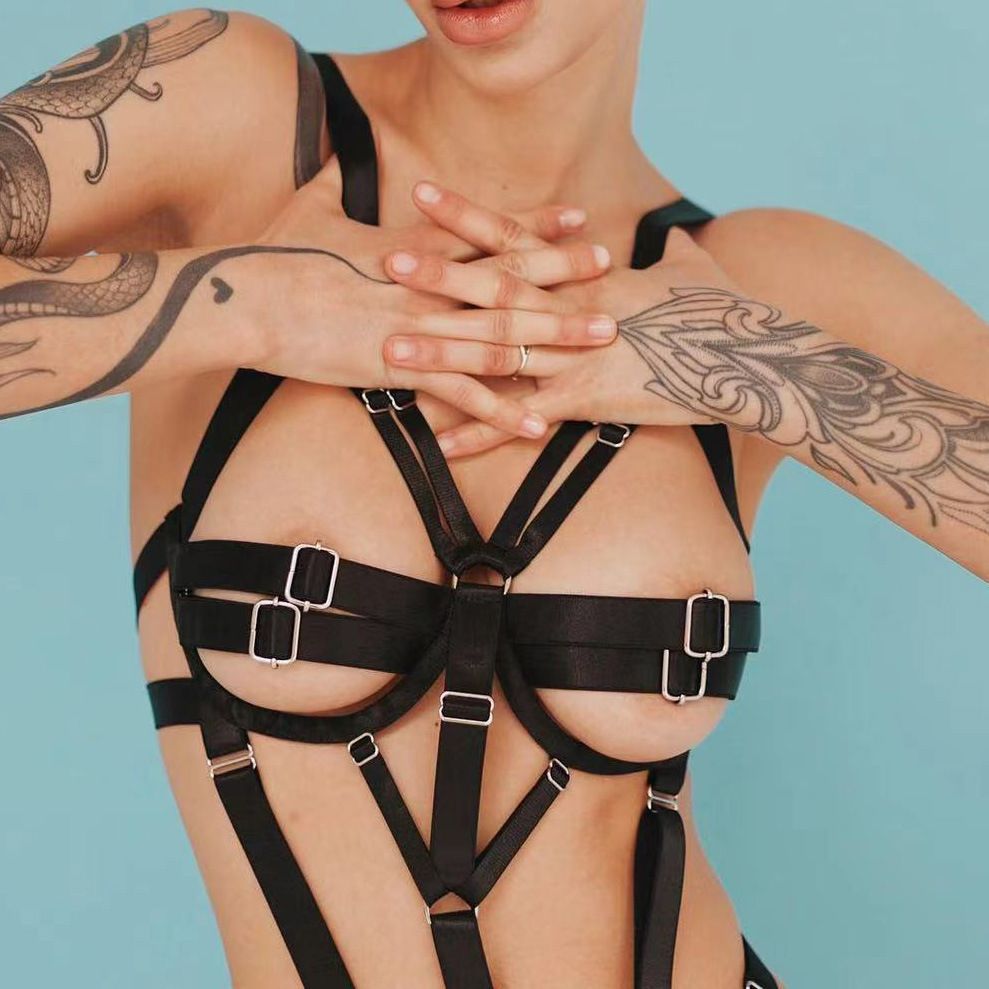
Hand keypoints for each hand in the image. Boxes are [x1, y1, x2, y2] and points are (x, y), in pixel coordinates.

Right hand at [241, 161, 608, 436]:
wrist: (246, 299)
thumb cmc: (272, 254)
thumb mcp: (307, 209)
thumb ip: (333, 186)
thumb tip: (336, 163)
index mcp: (412, 247)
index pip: (488, 232)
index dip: (536, 225)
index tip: (577, 217)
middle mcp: (427, 283)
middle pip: (509, 276)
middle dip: (565, 273)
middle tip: (612, 268)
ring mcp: (419, 325)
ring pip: (501, 331)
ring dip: (555, 336)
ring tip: (601, 338)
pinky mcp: (400, 367)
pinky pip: (462, 393)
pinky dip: (500, 409)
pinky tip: (536, 422)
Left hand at [384, 227, 740, 455]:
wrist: (751, 361)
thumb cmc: (727, 309)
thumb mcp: (696, 268)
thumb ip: (672, 252)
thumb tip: (675, 235)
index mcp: (589, 275)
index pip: (518, 238)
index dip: (468, 217)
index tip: (422, 197)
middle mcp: (573, 310)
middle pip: (495, 290)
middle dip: (438, 277)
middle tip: (384, 266)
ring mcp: (576, 357)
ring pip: (498, 351)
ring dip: (443, 353)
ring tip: (393, 352)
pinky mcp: (586, 402)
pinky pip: (521, 420)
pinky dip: (480, 433)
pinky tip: (441, 444)